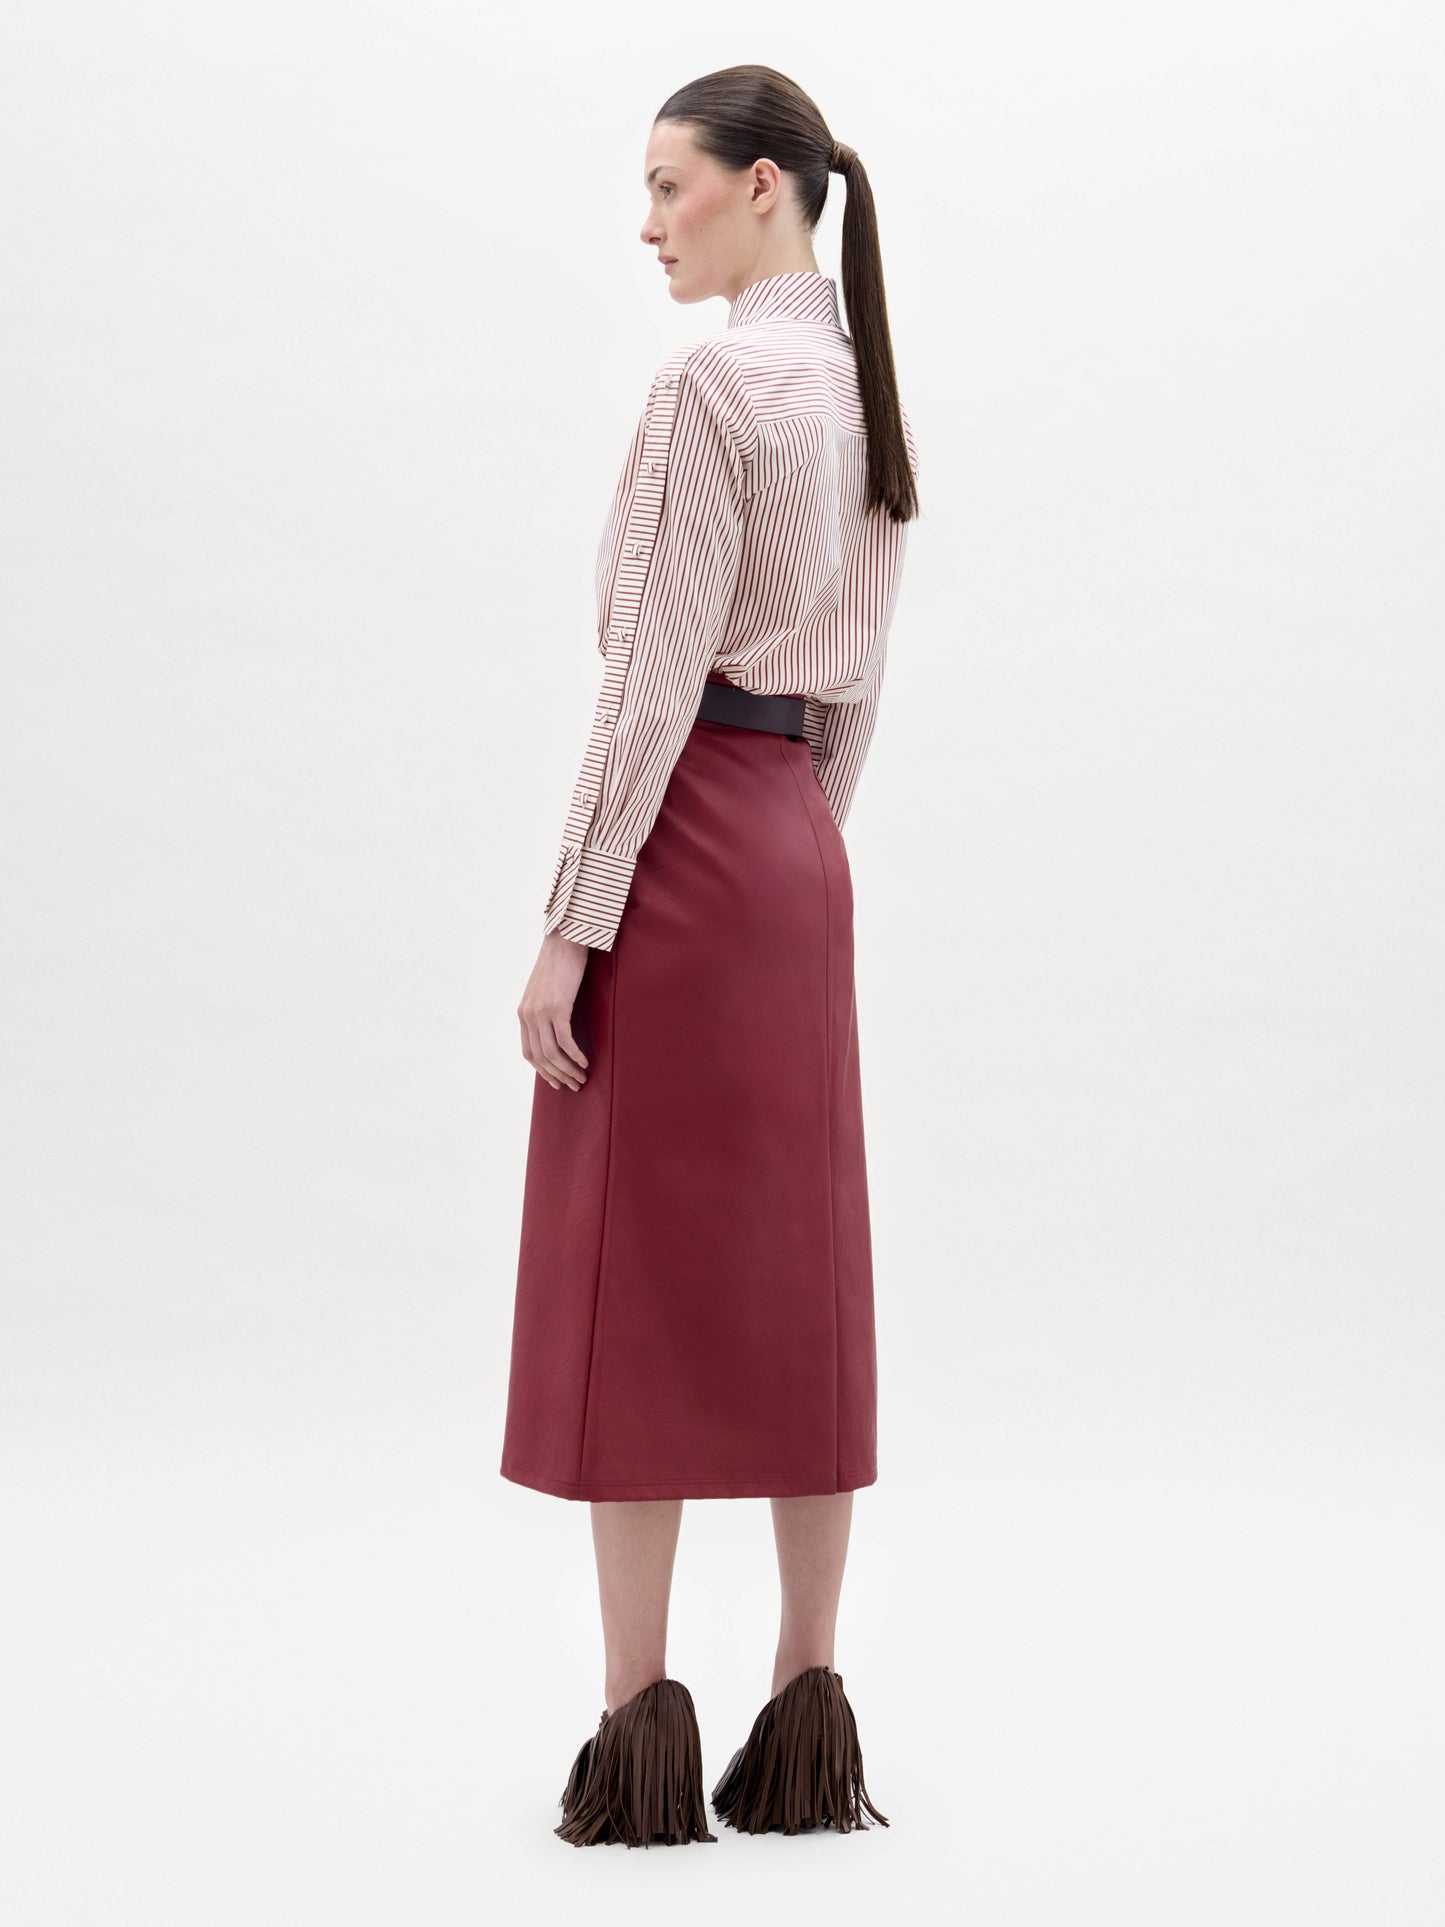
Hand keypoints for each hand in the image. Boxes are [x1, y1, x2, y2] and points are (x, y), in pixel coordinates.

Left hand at [518, 932, 590, 1090]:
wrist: (564, 940)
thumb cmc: (560, 963)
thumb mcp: (546, 990)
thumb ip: (545, 1009)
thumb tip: (557, 1028)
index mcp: (523, 1013)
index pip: (529, 1053)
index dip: (543, 1071)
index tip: (558, 1081)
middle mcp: (528, 1015)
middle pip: (541, 1058)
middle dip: (558, 1076)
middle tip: (575, 1085)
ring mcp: (541, 1012)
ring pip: (552, 1053)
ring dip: (568, 1070)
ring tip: (582, 1077)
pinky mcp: (557, 1007)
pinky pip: (565, 1041)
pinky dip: (575, 1056)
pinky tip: (585, 1062)